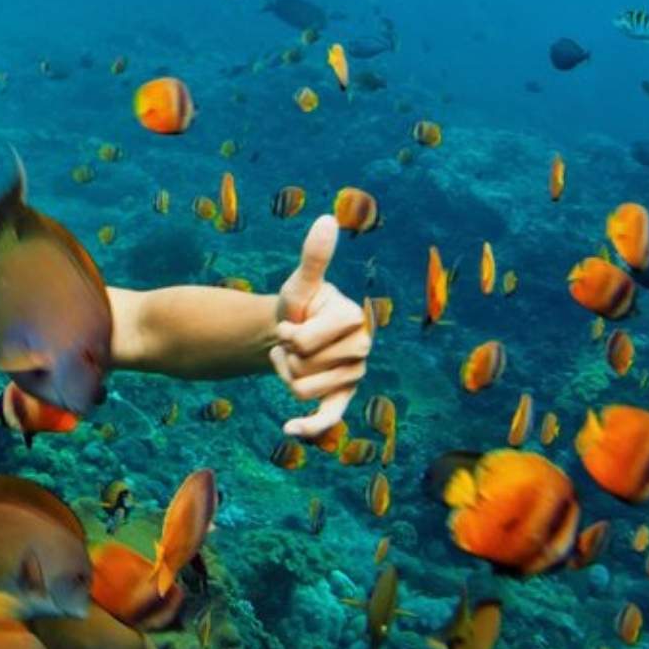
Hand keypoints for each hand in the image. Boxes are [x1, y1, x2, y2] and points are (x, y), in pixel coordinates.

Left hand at [270, 215, 369, 437]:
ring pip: (302, 391)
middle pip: (303, 369)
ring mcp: (354, 376)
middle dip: (286, 357)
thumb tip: (326, 219)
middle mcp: (362, 349)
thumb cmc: (300, 305)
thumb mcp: (302, 282)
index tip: (292, 324)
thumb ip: (314, 256)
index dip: (287, 337)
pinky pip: (328, 418)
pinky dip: (309, 427)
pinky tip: (288, 429)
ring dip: (286, 376)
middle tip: (292, 343)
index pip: (305, 342)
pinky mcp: (343, 399)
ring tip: (293, 359)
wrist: (293, 330)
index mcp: (355, 319)